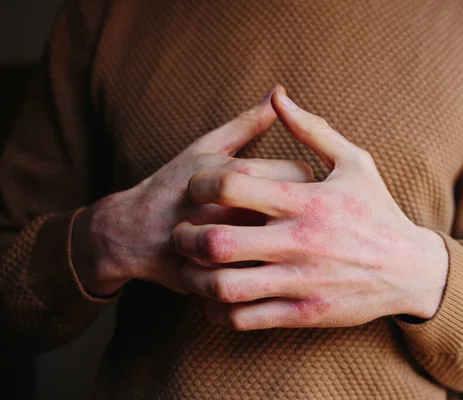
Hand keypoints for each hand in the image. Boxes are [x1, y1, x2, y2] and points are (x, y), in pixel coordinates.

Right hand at [72, 86, 313, 295]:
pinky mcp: (226, 277)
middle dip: (297, 210)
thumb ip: (247, 122)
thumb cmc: (172, 186)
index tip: (289, 186)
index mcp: (240, 174)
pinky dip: (270, 266)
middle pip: (301, 209)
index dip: (301, 180)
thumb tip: (279, 94)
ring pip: (289, 243)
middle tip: (284, 212)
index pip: (303, 173)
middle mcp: (241, 210)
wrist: (130, 235)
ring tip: (271, 234)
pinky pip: (270, 273)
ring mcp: (234, 248)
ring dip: (285, 239)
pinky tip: (259, 259)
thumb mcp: (205, 147)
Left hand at [171, 91, 448, 329]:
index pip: (232, 187)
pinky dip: (218, 312)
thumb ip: (313, 129)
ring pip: (225, 287)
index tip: (197, 188)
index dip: (201, 184)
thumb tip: (277, 96)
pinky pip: (246, 319)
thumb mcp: (355, 162)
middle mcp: (299, 242)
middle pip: (218, 242)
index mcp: (306, 201)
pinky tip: (214, 298)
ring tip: (192, 266)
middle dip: (187, 236)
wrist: (410, 270)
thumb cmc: (377, 211)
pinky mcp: (303, 313)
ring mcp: (300, 282)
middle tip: (182, 231)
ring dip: (196, 277)